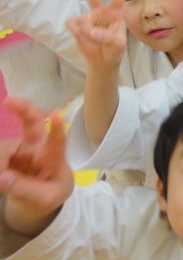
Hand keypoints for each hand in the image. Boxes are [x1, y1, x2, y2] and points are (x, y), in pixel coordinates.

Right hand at [0, 97, 73, 235]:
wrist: (44, 197)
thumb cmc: (52, 193)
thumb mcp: (46, 200)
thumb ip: (27, 191)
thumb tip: (3, 178)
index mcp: (54, 157)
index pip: (57, 142)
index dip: (57, 128)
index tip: (57, 115)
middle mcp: (37, 148)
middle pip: (32, 123)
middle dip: (23, 109)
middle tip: (8, 101)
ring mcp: (20, 149)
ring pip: (3, 148)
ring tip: (2, 184)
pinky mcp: (7, 154)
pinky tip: (1, 180)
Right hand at [65, 0, 128, 68]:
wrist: (102, 61)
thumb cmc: (114, 49)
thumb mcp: (117, 44)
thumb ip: (106, 37)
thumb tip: (91, 32)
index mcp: (114, 12)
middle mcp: (100, 11)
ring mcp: (87, 17)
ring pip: (83, 20)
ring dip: (88, 33)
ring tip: (94, 41)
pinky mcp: (76, 24)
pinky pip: (73, 26)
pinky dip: (78, 34)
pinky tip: (84, 38)